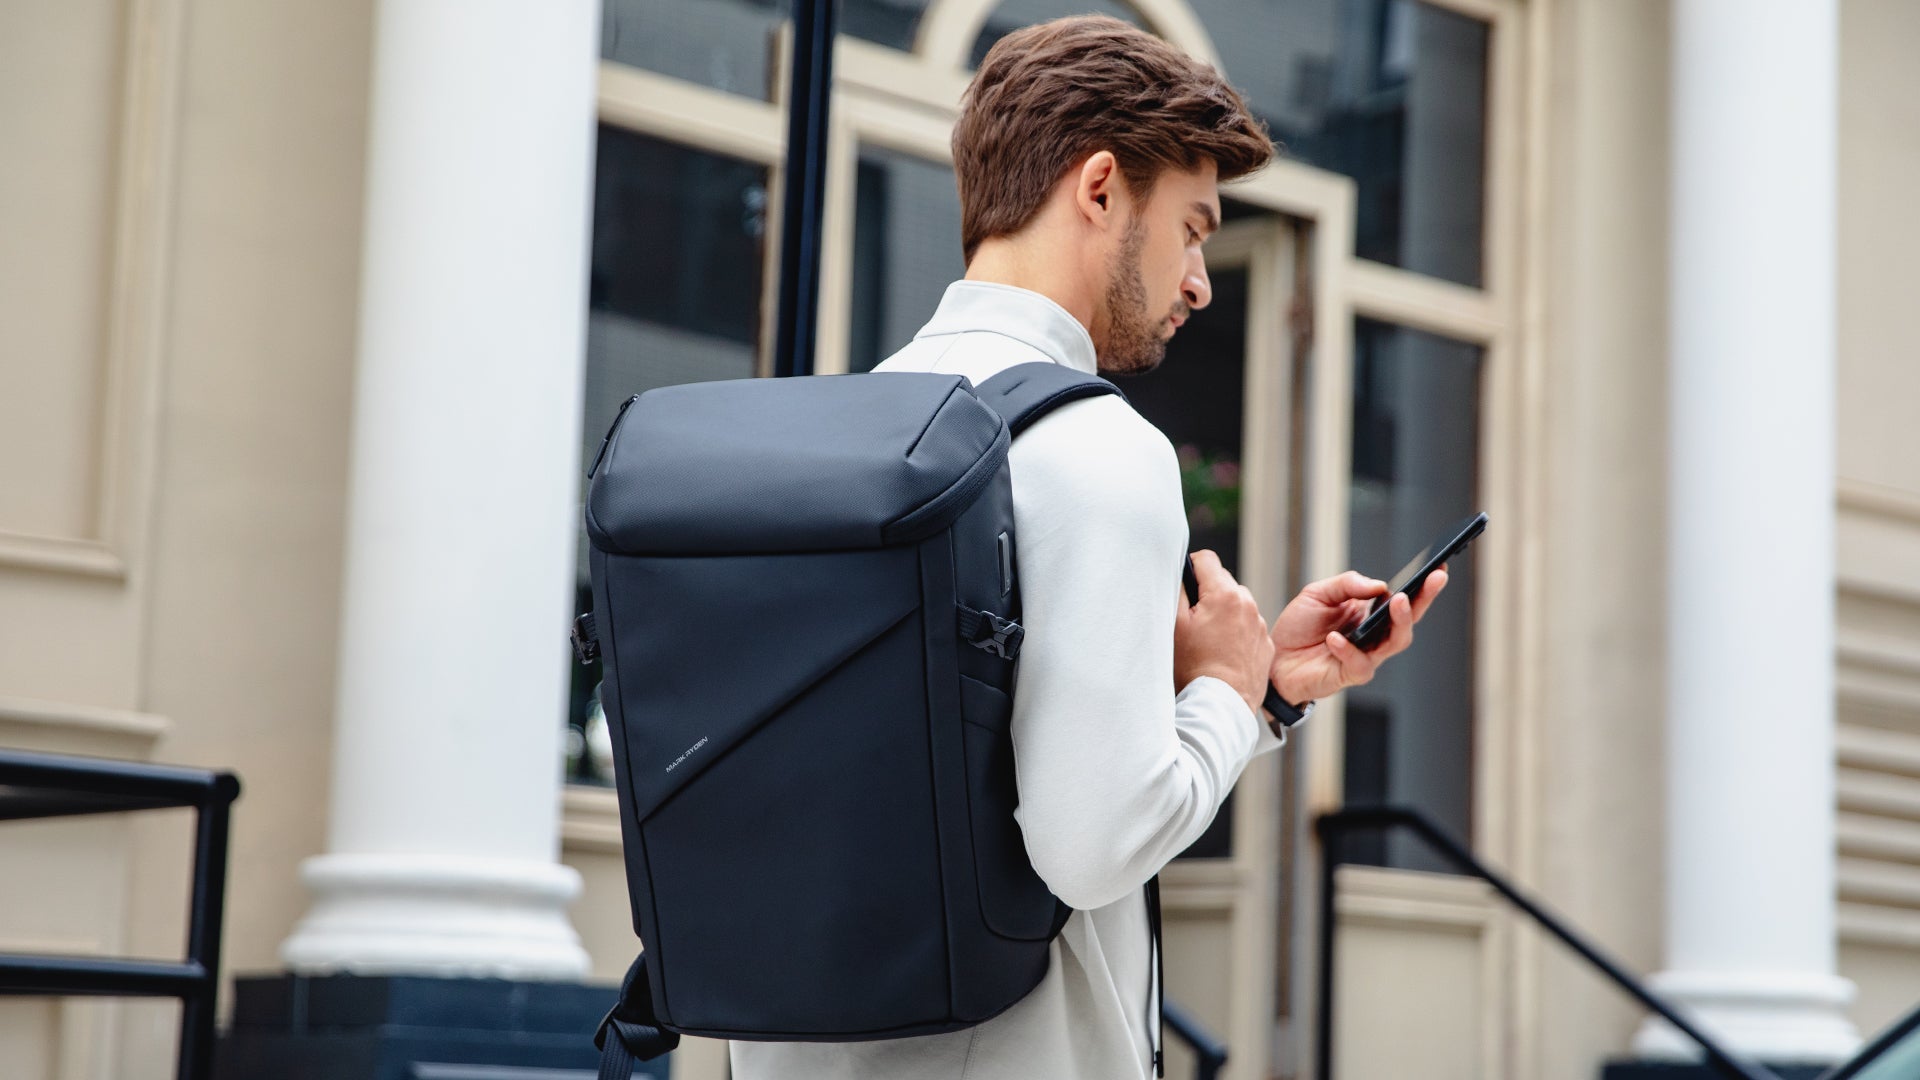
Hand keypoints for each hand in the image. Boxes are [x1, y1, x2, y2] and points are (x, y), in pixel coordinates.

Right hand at [1174, 550, 1275, 717]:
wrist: (1221, 705)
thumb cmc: (1193, 668)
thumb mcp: (1174, 624)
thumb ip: (1176, 589)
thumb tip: (1179, 571)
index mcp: (1225, 594)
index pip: (1206, 559)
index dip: (1189, 568)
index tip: (1183, 587)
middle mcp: (1248, 604)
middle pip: (1222, 582)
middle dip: (1206, 593)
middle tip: (1192, 620)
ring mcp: (1260, 625)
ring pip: (1237, 604)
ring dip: (1222, 613)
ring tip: (1207, 639)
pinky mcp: (1265, 645)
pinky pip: (1248, 627)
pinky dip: (1235, 632)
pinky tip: (1221, 652)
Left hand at [1268, 569, 1447, 704]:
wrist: (1273, 658)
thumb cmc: (1298, 626)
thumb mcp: (1318, 593)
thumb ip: (1347, 584)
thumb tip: (1379, 585)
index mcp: (1370, 613)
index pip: (1403, 599)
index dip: (1423, 585)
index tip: (1439, 567)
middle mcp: (1374, 635)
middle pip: (1408, 620)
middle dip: (1424, 599)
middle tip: (1432, 580)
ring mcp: (1365, 655)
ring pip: (1395, 642)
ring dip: (1399, 621)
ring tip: (1396, 601)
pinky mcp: (1350, 674)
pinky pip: (1359, 663)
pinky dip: (1348, 649)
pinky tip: (1335, 638)